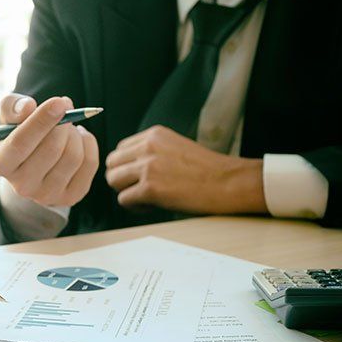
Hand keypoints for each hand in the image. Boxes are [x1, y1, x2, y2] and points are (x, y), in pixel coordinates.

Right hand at [0, 94, 98, 206]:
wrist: (31, 166)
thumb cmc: (19, 135)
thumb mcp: (9, 118)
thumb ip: (12, 107)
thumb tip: (27, 106)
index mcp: (2, 164)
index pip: (20, 143)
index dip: (41, 120)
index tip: (59, 101)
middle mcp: (22, 186)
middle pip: (52, 149)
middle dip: (63, 123)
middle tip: (65, 106)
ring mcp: (47, 195)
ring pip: (72, 156)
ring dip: (75, 133)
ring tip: (68, 126)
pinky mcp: (70, 197)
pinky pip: (89, 164)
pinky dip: (88, 143)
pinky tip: (78, 139)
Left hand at [104, 125, 266, 214]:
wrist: (229, 183)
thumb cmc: (206, 170)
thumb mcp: (174, 148)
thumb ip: (150, 152)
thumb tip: (124, 168)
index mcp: (154, 134)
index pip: (120, 149)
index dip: (127, 166)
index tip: (142, 176)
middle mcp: (148, 147)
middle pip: (112, 164)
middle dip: (122, 179)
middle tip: (140, 189)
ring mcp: (148, 167)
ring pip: (114, 181)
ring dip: (127, 192)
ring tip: (147, 197)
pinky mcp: (150, 188)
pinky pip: (124, 200)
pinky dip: (135, 207)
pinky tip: (152, 205)